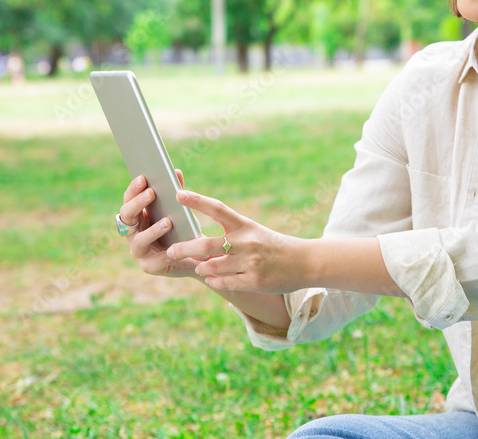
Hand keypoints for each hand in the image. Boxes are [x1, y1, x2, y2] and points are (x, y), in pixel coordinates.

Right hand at [119, 171, 199, 277]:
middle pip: (127, 216)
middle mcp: (132, 233)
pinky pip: (155, 260)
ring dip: (153, 230)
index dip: (133, 189)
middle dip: (138, 203)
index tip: (143, 177)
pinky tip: (174, 248)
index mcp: (137, 217)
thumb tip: (176, 172)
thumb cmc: (182, 230)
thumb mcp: (180, 211)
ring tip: (168, 222)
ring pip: (139, 240)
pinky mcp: (150, 267)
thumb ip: (176, 193)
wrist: (194, 258)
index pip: (128, 200)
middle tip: (152, 193)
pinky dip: (165, 253)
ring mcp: (139, 251)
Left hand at [166, 190, 308, 293]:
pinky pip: (225, 283)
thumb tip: (200, 243)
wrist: (305, 262)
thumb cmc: (274, 245)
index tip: (178, 195)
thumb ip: (230, 234)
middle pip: (207, 244)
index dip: (197, 201)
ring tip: (199, 267)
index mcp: (245, 225)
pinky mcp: (254, 281)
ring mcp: (250, 263)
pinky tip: (212, 279)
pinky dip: (215, 281)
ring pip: (213, 267)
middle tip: (171, 251)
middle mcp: (247, 242)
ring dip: (202, 268)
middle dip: (185, 248)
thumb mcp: (254, 232)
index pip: (217, 209)